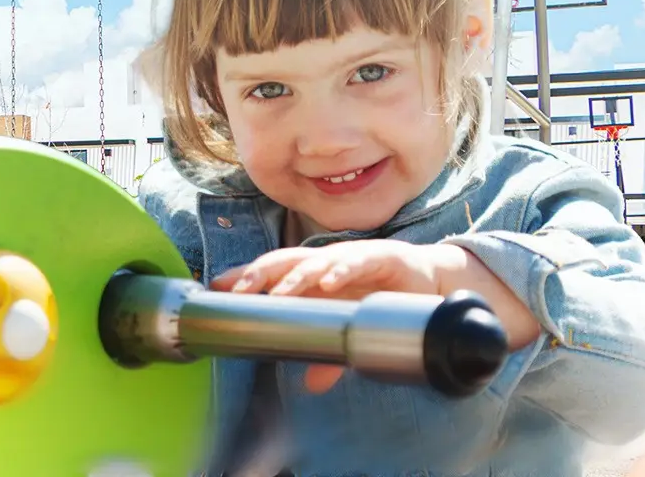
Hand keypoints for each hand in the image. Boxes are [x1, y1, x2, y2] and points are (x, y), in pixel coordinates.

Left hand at [212, 240, 475, 393]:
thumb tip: (311, 386)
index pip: (271, 272)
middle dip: (257, 274)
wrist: (430, 281)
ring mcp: (350, 257)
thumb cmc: (380, 298)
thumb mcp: (351, 329)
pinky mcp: (380, 257)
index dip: (243, 277)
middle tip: (237, 290)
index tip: (214, 287)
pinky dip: (341, 270)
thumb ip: (332, 355)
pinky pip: (357, 262)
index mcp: (313, 276)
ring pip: (314, 261)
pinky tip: (328, 283)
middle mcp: (326, 263)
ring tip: (277, 293)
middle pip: (283, 262)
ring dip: (294, 277)